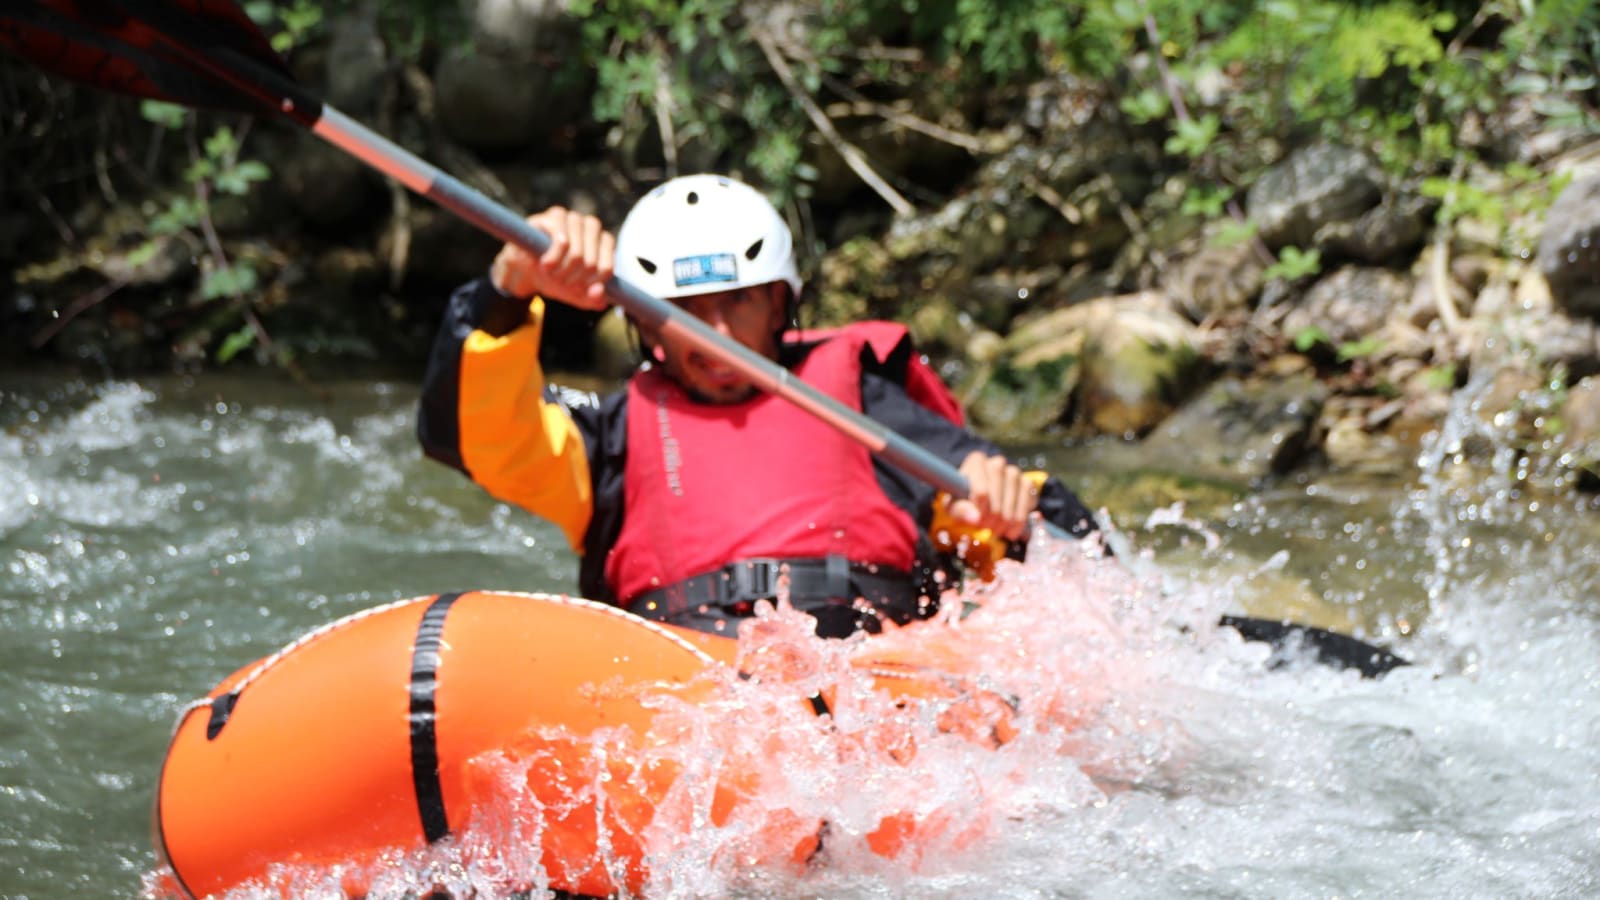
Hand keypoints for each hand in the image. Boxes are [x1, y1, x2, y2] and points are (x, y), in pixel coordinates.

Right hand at [489, 206, 613, 310]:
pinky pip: (562, 240)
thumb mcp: (575, 294)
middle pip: (591, 262)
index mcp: (603, 243)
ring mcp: (574, 219)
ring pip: (577, 252)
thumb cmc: (555, 277)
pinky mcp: (555, 216)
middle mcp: (591, 227)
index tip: (578, 291)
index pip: (607, 267)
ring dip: (562, 270)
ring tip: (551, 274)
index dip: (591, 284)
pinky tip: (546, 264)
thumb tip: (600, 294)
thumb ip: (592, 299)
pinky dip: (554, 258)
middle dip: (574, 280)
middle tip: (560, 283)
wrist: (525, 268)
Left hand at [949, 451, 1036, 542]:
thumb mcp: (954, 505)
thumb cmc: (962, 500)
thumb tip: (975, 519)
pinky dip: (1021, 516)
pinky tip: (1012, 530)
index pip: (982, 486)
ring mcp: (1013, 472)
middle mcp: (997, 463)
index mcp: (976, 462)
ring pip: (1017, 491)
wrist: (978, 503)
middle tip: (989, 529)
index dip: (982, 508)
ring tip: (999, 531)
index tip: (978, 522)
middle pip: (1000, 486)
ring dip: (1009, 516)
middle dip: (996, 512)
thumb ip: (960, 510)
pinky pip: (1029, 497)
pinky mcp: (1026, 482)